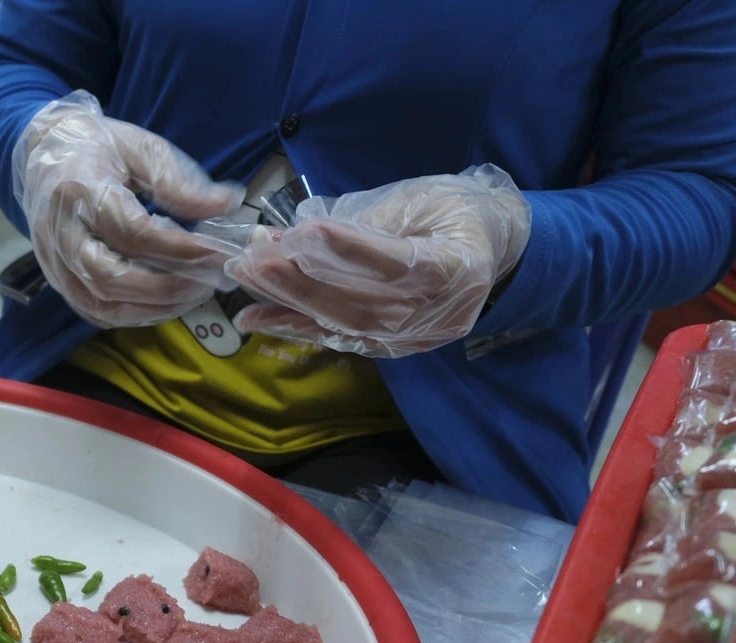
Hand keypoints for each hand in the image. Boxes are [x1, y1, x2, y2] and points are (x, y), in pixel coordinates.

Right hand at [12, 91, 244, 327]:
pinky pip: (95, 311)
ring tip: (195, 293)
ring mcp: (54, 261)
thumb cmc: (98, 148)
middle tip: (211, 280)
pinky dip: (134, 314)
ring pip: (101, 303)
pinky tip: (166, 301)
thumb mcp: (141, 149)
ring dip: (154, 307)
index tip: (219, 251)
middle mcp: (60, 232)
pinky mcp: (57, 280)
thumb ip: (179, 182)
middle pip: (110, 277)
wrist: (43, 154)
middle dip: (168, 287)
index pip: (131, 231)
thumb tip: (228, 204)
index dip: (179, 248)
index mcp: (80, 189)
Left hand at [224, 164, 531, 357]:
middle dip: (303, 281)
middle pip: (364, 302)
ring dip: (290, 303)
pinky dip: (295, 326)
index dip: (350, 249)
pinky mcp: (392, 348)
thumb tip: (295, 235)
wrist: (488, 249)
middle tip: (254, 258)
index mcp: (461, 267)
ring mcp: (417, 337)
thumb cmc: (453, 213)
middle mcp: (441, 313)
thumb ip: (367, 222)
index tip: (301, 233)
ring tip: (247, 278)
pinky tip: (255, 317)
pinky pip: (339, 338)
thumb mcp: (422, 200)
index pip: (399, 263)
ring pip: (346, 323)